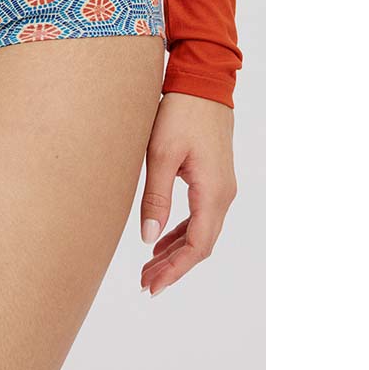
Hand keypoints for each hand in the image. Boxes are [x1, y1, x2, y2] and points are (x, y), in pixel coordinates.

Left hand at [139, 93, 235, 295]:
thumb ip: (156, 199)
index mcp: (213, 193)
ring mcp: (221, 187)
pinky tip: (162, 241)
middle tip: (145, 284)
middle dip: (173, 267)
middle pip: (201, 244)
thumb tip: (148, 240)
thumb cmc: (180, 114)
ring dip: (176, 252)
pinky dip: (182, 233)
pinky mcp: (213, 178)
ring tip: (149, 269)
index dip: (175, 270)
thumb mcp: (161, 156)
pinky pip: (201, 216)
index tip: (153, 286)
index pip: (197, 246)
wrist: (203, 83)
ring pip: (201, 232)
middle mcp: (223, 194)